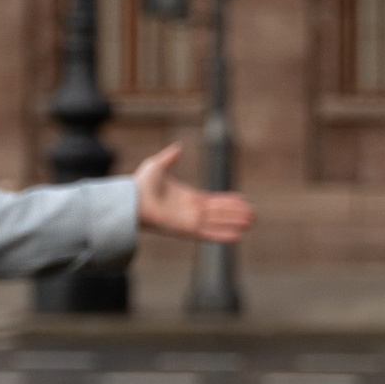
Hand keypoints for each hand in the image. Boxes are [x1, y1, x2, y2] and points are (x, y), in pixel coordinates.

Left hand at [132, 143, 253, 246]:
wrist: (130, 200)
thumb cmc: (140, 185)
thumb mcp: (157, 165)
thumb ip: (170, 157)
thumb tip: (178, 147)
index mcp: (187, 198)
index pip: (213, 201)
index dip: (228, 202)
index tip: (242, 201)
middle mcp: (190, 211)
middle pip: (219, 213)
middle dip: (236, 213)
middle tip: (254, 215)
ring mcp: (189, 222)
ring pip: (218, 222)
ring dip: (235, 223)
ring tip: (251, 223)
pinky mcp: (186, 230)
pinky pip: (208, 234)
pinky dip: (222, 234)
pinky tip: (237, 236)